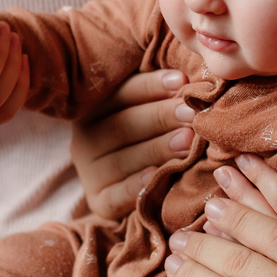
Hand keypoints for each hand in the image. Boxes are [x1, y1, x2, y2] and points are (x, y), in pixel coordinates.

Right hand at [69, 70, 194, 219]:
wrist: (133, 193)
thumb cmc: (148, 141)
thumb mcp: (148, 113)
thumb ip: (162, 95)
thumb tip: (189, 75)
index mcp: (95, 110)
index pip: (121, 94)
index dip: (151, 86)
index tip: (182, 80)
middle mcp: (86, 139)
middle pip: (122, 125)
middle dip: (160, 116)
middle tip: (190, 112)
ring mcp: (90, 172)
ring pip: (121, 159)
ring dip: (156, 148)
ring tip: (187, 141)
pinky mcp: (99, 201)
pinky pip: (116, 194)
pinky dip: (137, 184)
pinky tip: (158, 175)